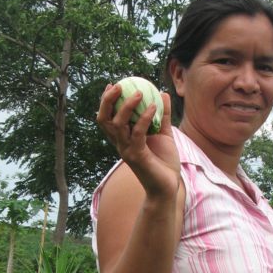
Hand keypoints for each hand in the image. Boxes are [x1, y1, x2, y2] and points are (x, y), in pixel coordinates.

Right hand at [96, 83, 179, 199]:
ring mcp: (127, 150)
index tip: (112, 85)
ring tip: (139, 93)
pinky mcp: (137, 156)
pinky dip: (145, 118)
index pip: (107, 118)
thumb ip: (163, 116)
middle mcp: (121, 144)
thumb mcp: (164, 135)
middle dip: (107, 101)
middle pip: (104, 120)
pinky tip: (154, 107)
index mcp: (123, 139)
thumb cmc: (164, 163)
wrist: (168, 187)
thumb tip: (163, 93)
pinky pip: (138, 133)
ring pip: (118, 125)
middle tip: (118, 85)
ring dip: (127, 106)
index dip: (105, 102)